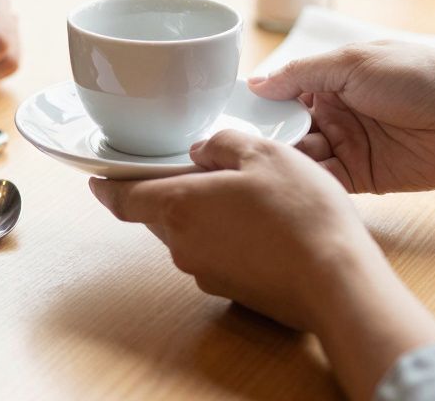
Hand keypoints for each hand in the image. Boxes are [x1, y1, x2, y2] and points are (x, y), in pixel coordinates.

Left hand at [91, 129, 434, 399]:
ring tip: (239, 193)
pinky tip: (260, 226)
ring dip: (202, 215)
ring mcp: (207, 273)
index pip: (123, 199)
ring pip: (188, 236)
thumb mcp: (264, 153)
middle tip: (193, 170)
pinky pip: (215, 256)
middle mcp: (182, 246)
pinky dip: (225, 238)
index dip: (107, 186)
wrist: (336, 280)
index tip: (97, 178)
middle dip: (168, 193)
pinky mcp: (233, 291)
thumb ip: (223, 144)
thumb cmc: (301, 212)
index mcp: (179, 207)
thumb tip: (204, 150)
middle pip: (158, 215)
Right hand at [249, 42, 434, 194]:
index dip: (260, 104)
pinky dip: (308, 180)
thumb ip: (303, 73)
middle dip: (268, 136)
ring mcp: (348, 144)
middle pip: (287, 127)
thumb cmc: (421, 78)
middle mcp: (336, 111)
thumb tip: (256, 82)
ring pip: (302, 155)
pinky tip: (293, 180)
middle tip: (244, 146)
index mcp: (333, 77)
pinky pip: (325, 179)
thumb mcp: (355, 62)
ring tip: (267, 164)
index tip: (231, 116)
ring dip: (286, 159)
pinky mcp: (362, 176)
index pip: (284, 91)